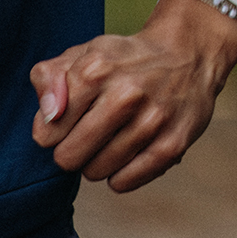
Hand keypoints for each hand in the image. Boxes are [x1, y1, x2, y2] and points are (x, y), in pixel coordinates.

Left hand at [28, 0, 236, 192]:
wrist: (189, 55)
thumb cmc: (125, 60)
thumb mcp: (81, 54)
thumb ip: (47, 77)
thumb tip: (49, 114)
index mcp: (95, 70)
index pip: (46, 135)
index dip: (56, 130)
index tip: (74, 118)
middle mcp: (126, 95)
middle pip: (68, 158)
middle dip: (73, 150)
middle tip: (92, 132)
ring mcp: (153, 120)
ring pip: (95, 172)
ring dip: (99, 161)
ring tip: (115, 138)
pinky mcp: (173, 143)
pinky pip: (124, 183)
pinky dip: (121, 175)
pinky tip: (129, 154)